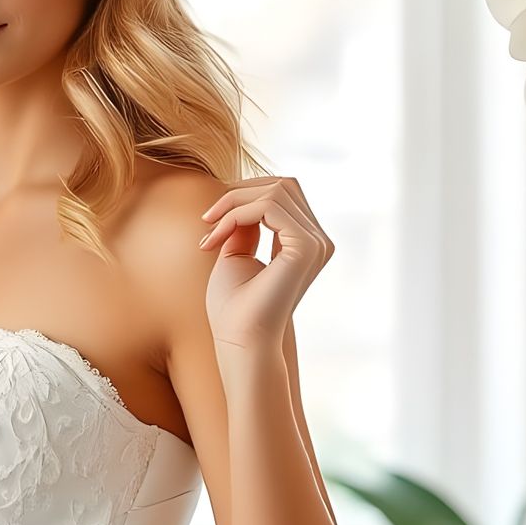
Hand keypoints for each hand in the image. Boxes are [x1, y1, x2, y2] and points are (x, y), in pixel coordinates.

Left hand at [197, 175, 332, 348]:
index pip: (282, 194)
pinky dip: (235, 214)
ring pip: (275, 190)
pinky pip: (268, 206)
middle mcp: (317, 241)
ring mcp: (316, 243)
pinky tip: (217, 237)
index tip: (210, 222)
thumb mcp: (237, 253)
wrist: (239, 339)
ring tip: (210, 230)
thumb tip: (243, 197)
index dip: (243, 197)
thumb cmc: (233, 307)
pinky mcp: (306, 246)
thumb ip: (245, 224)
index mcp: (306, 243)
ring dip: (233, 204)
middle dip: (239, 193)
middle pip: (282, 185)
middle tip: (208, 219)